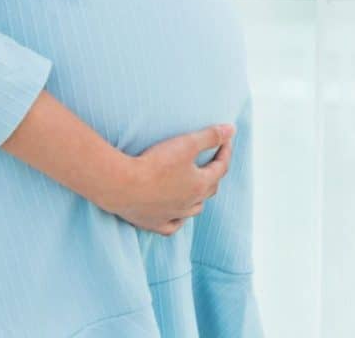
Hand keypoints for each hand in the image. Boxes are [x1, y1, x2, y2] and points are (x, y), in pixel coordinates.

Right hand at [103, 123, 235, 235]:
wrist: (123, 186)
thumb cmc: (155, 164)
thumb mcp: (186, 143)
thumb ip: (209, 136)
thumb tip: (231, 129)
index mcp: (200, 185)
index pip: (220, 167)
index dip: (225, 151)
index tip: (225, 139)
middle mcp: (190, 204)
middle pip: (209, 189)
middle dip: (214, 173)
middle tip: (212, 159)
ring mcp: (173, 215)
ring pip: (193, 209)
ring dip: (198, 197)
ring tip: (196, 186)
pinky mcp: (155, 223)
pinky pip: (172, 225)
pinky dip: (177, 219)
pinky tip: (176, 215)